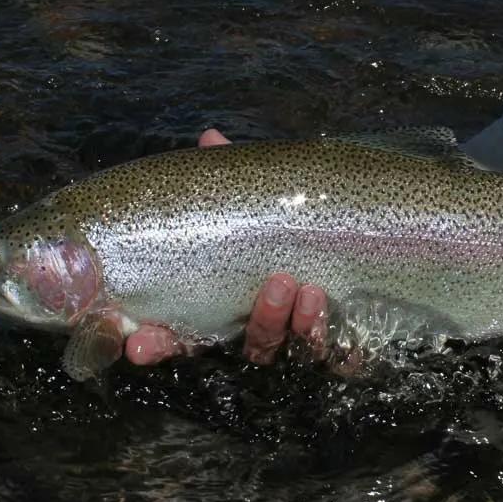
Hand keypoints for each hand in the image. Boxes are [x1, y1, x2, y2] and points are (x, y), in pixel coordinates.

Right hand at [123, 129, 328, 366]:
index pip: (181, 337)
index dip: (157, 345)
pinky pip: (338, 363)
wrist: (364, 249)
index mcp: (227, 309)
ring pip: (291, 351)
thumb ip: (233, 180)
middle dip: (262, 321)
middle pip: (251, 345)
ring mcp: (299, 348)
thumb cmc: (289, 229)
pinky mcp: (340, 354)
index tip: (138, 344)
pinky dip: (336, 350)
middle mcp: (259, 333)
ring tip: (310, 289)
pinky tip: (346, 334)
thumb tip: (210, 138)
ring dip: (298, 327)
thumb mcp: (261, 204)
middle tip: (278, 284)